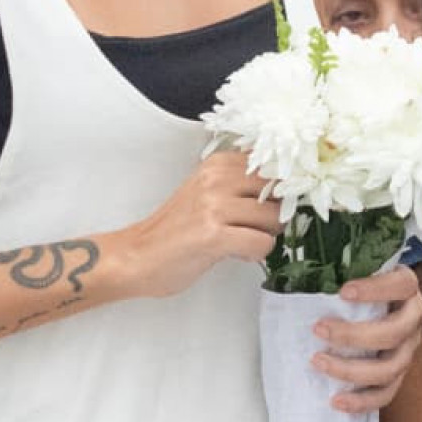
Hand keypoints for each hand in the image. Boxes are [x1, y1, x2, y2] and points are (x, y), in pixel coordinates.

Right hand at [128, 148, 281, 298]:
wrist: (137, 256)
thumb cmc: (174, 230)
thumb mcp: (207, 193)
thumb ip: (240, 186)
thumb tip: (285, 192)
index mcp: (217, 164)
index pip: (272, 164)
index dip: (281, 188)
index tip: (274, 204)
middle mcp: (216, 178)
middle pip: (278, 190)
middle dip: (277, 214)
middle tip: (257, 228)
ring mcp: (214, 205)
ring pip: (274, 217)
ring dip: (266, 236)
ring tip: (243, 242)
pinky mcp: (213, 235)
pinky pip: (262, 243)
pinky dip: (256, 254)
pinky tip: (238, 254)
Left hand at [314, 264, 421, 412]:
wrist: (374, 308)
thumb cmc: (355, 286)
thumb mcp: (353, 269)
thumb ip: (337, 265)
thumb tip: (292, 256)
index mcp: (406, 288)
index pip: (402, 285)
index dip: (376, 289)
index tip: (343, 291)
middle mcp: (413, 319)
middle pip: (395, 332)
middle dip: (354, 335)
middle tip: (318, 329)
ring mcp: (408, 350)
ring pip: (391, 368)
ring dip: (352, 370)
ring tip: (318, 362)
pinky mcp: (399, 375)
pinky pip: (386, 395)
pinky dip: (361, 402)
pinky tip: (335, 401)